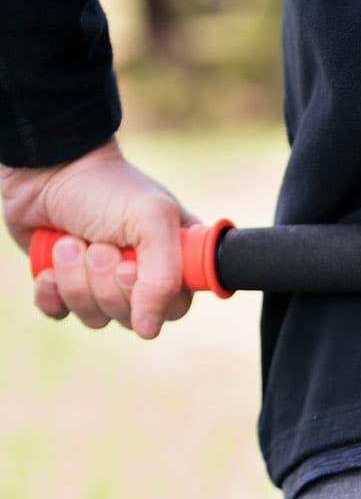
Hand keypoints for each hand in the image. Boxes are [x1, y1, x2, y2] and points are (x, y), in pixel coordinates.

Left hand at [1, 136, 199, 337]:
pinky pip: (60, 314)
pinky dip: (51, 291)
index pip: (176, 306)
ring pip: (96, 318)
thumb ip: (164, 277)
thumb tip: (148, 330)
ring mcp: (101, 284)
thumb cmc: (107, 187)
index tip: (132, 266)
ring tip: (71, 242)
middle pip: (133, 317)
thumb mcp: (151, 221)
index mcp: (174, 260)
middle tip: (98, 245)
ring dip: (77, 279)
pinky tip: (51, 264)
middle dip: (107, 281)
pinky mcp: (65, 286)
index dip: (153, 295)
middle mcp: (141, 277)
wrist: (47, 168)